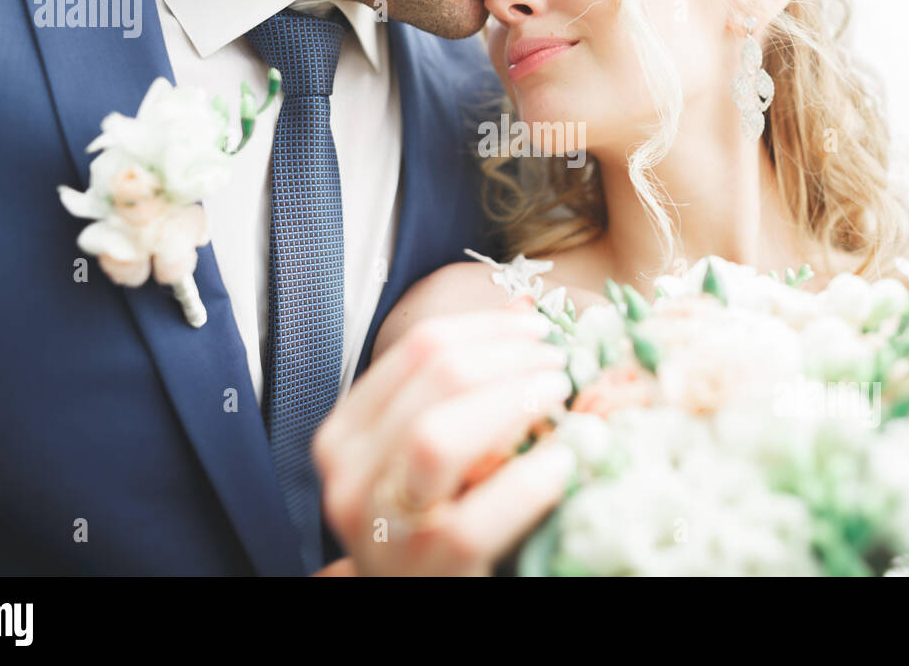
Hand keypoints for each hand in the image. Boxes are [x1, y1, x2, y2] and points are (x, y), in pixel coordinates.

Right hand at [313, 301, 575, 574]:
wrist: (414, 595)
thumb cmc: (431, 516)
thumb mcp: (428, 449)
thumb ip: (459, 389)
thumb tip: (524, 313)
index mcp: (347, 430)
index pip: (418, 349)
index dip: (485, 327)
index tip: (534, 326)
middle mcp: (349, 472)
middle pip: (433, 380)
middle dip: (506, 358)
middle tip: (555, 362)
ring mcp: (381, 523)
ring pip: (438, 438)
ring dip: (510, 403)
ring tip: (558, 397)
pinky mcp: (423, 567)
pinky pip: (475, 518)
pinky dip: (526, 484)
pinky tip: (561, 463)